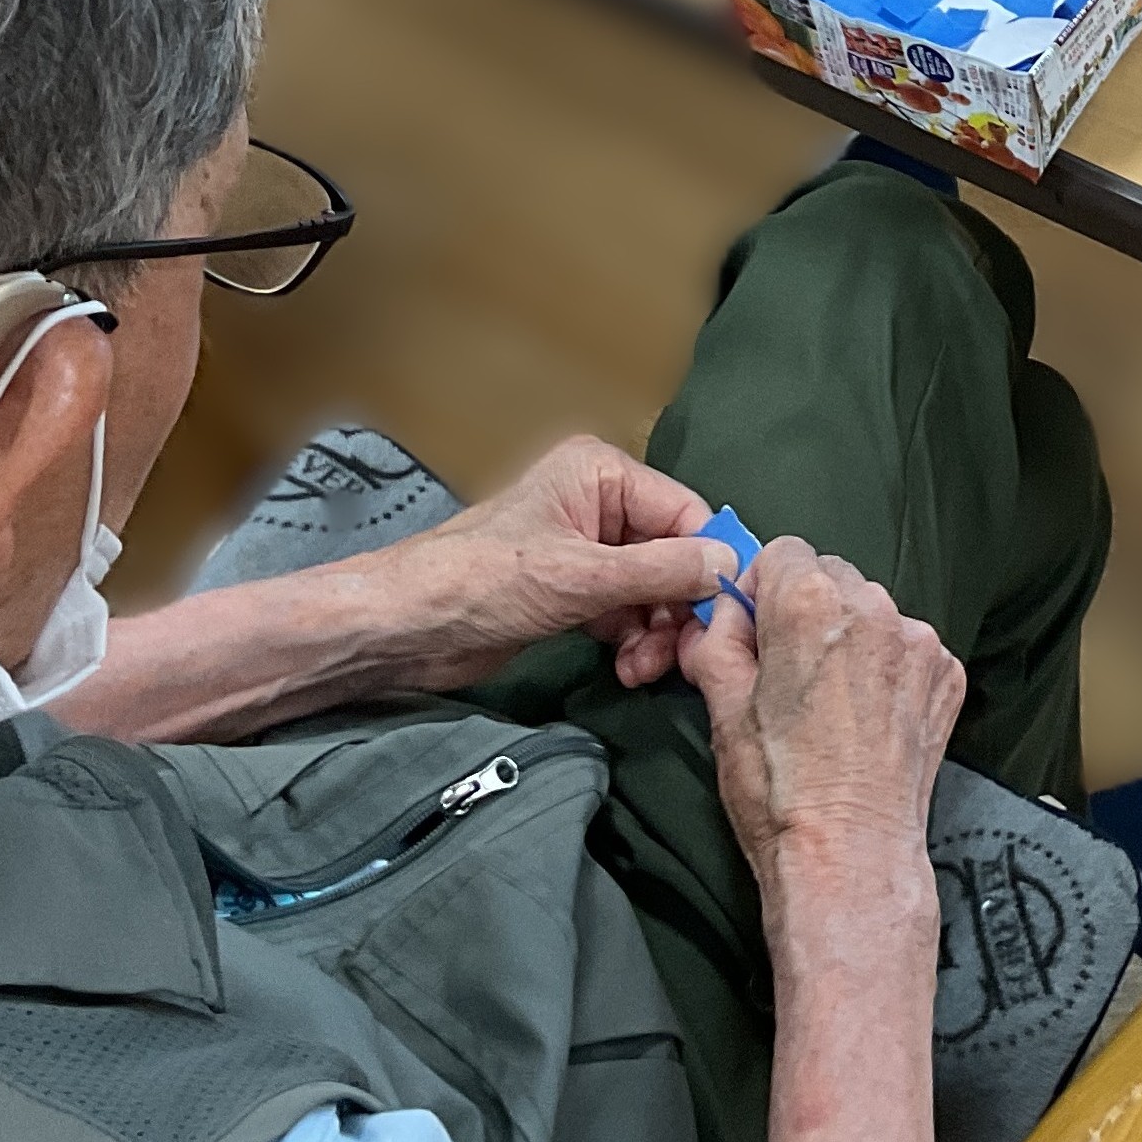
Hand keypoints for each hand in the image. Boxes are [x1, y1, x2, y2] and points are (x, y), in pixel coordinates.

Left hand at [368, 436, 737, 689]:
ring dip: (658, 633)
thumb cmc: (483, 582)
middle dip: (678, 608)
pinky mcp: (573, 590)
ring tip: (642, 668)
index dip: (707, 566)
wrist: (411, 627)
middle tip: (677, 657)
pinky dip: (635, 640)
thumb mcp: (583, 577)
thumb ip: (662, 571)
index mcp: (600, 473)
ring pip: (654, 590)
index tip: (722, 619)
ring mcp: (586, 548)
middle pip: (674, 555)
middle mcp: (598, 502)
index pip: (686, 514)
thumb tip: (730, 566)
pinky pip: (628, 612)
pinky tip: (628, 667)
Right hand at [678, 538, 963, 884]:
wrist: (848, 856)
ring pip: (871, 611)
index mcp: (807, 602)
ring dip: (848, 637)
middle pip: (829, 575)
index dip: (759, 590)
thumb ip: (717, 638)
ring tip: (828, 700)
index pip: (780, 551)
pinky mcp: (945, 678)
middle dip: (804, 610)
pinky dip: (885, 667)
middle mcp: (872, 609)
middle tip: (785, 670)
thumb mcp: (720, 705)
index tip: (753, 629)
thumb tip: (721, 616)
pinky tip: (864, 715)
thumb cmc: (780, 791)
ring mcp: (917, 644)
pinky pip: (907, 647)